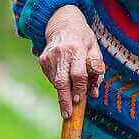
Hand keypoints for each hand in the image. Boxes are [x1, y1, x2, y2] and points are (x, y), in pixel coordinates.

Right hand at [40, 4, 103, 118]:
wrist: (63, 24)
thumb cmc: (84, 40)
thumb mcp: (95, 50)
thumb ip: (96, 71)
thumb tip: (93, 94)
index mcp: (76, 49)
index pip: (78, 74)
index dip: (79, 89)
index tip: (79, 101)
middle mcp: (60, 53)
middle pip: (61, 81)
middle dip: (64, 99)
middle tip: (67, 115)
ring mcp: (49, 56)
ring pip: (56, 81)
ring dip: (64, 93)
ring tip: (70, 98)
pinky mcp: (42, 60)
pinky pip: (51, 78)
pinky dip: (59, 84)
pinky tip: (65, 79)